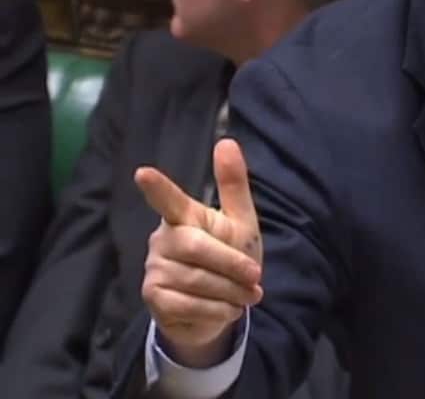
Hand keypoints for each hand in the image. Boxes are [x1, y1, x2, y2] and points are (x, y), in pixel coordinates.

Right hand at [136, 139, 263, 367]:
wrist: (221, 307)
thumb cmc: (230, 259)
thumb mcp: (241, 223)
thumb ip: (234, 186)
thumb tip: (227, 141)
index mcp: (186, 216)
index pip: (169, 201)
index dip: (157, 188)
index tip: (143, 174)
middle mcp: (163, 238)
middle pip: (196, 247)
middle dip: (232, 264)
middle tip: (255, 277)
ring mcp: (154, 268)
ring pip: (196, 280)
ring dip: (230, 291)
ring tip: (245, 295)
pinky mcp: (153, 297)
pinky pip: (188, 304)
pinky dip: (218, 310)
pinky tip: (228, 309)